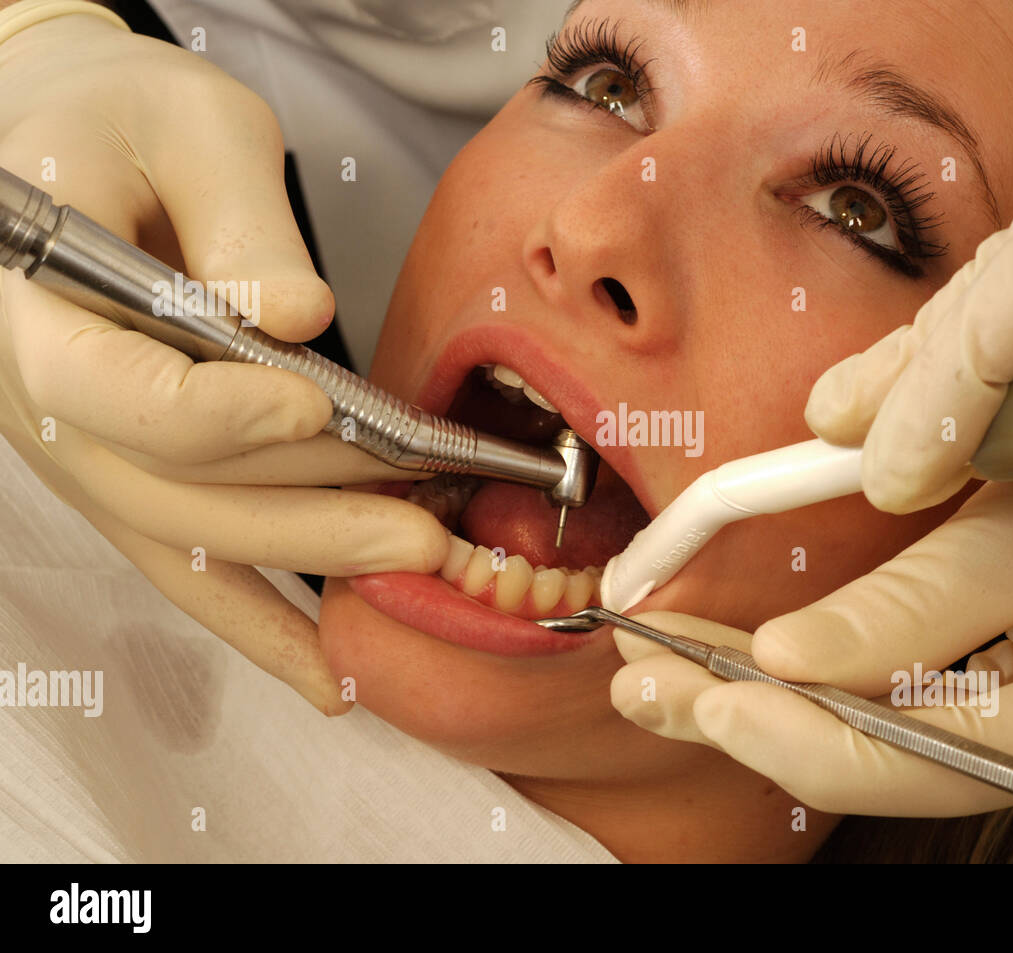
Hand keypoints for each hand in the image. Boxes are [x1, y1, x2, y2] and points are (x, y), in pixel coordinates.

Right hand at [0, 11, 447, 712]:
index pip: (106, 386)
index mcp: (30, 301)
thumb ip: (241, 220)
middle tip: (424, 531)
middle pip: (170, 486)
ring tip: (418, 570)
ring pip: (191, 539)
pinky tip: (330, 675)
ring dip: (308, 565)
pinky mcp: (129, 476)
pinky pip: (189, 565)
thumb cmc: (131, 119)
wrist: (79, 140)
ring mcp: (84, 449)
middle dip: (307, 514)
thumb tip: (297, 320)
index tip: (315, 409)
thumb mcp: (191, 128)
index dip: (212, 412)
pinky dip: (261, 622)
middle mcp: (41, 398)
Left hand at [611, 482, 1012, 822]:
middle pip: (899, 767)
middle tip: (650, 684)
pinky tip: (757, 678)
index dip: (801, 728)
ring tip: (674, 679)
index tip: (703, 690)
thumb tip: (795, 657)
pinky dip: (837, 695)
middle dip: (758, 723)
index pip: (930, 755)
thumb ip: (918, 600)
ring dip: (781, 708)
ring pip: (902, 752)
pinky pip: (929, 728)